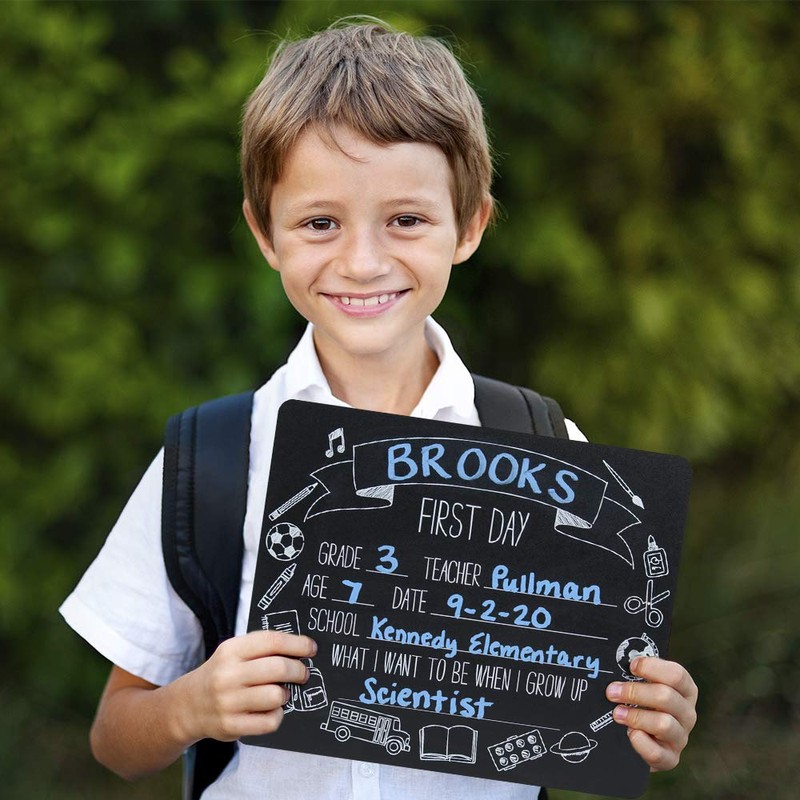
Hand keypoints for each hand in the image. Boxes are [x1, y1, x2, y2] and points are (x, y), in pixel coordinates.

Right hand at [180, 630, 316, 742]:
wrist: (188, 705)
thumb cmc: (222, 673)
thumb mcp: (234, 652)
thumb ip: (262, 648)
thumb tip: (302, 648)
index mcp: (231, 650)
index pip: (272, 641)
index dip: (297, 644)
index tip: (311, 648)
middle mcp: (228, 675)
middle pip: (278, 668)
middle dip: (298, 670)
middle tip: (303, 673)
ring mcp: (228, 702)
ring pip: (276, 696)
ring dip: (286, 694)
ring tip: (282, 693)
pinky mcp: (230, 726)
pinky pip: (269, 721)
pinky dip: (277, 715)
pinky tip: (271, 710)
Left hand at [605, 657, 697, 770]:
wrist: (644, 741)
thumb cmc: (642, 704)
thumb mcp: (645, 687)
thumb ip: (638, 675)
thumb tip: (616, 662)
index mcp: (684, 691)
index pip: (677, 675)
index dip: (653, 667)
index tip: (631, 666)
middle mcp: (687, 713)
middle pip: (666, 697)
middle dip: (634, 692)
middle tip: (612, 691)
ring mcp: (680, 738)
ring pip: (663, 724)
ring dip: (636, 716)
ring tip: (617, 713)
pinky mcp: (670, 759)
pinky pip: (657, 753)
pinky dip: (640, 742)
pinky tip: (629, 734)